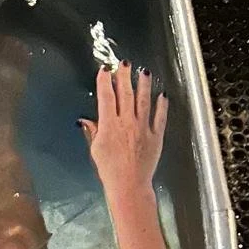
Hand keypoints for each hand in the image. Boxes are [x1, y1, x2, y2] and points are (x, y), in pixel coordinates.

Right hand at [80, 64, 167, 192]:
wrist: (129, 186)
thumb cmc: (109, 170)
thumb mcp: (96, 150)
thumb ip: (93, 132)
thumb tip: (86, 120)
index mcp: (110, 126)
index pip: (106, 97)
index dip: (105, 82)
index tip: (104, 70)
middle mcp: (127, 123)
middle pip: (125, 94)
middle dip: (124, 76)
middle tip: (124, 63)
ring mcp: (143, 128)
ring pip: (144, 101)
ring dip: (144, 85)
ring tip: (144, 72)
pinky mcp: (156, 136)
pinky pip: (160, 117)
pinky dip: (161, 105)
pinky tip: (162, 95)